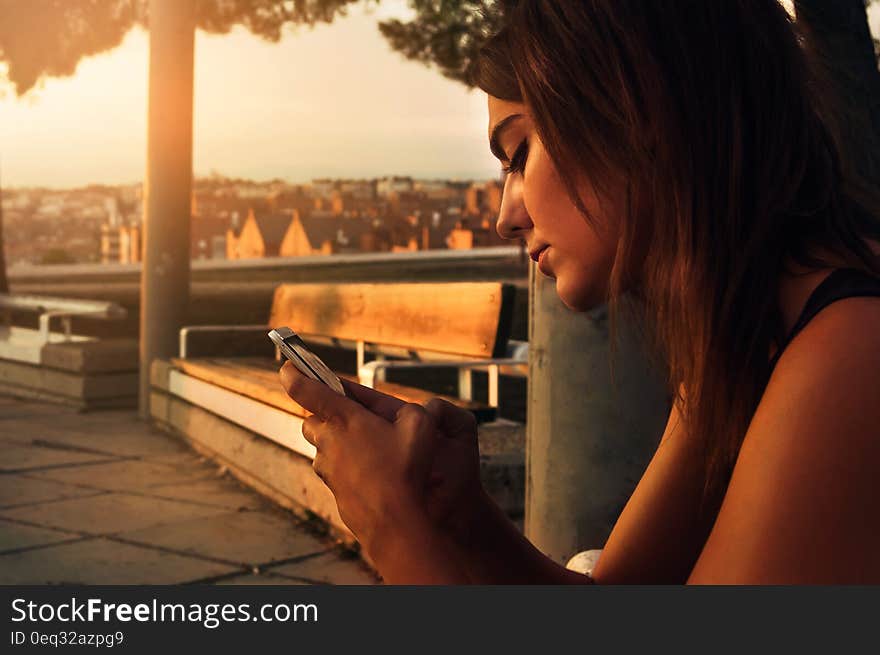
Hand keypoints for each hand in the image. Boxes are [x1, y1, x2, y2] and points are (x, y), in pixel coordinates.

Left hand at [278, 362, 483, 552]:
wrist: (398, 524)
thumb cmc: (408, 472)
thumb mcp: (420, 426)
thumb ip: (412, 411)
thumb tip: (408, 413)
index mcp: (344, 419)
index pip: (305, 389)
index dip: (293, 373)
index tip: (287, 365)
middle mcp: (329, 443)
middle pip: (311, 420)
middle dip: (325, 414)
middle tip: (351, 415)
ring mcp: (329, 471)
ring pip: (323, 449)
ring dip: (337, 443)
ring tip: (371, 448)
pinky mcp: (336, 492)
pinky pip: (336, 473)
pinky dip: (349, 468)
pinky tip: (376, 474)